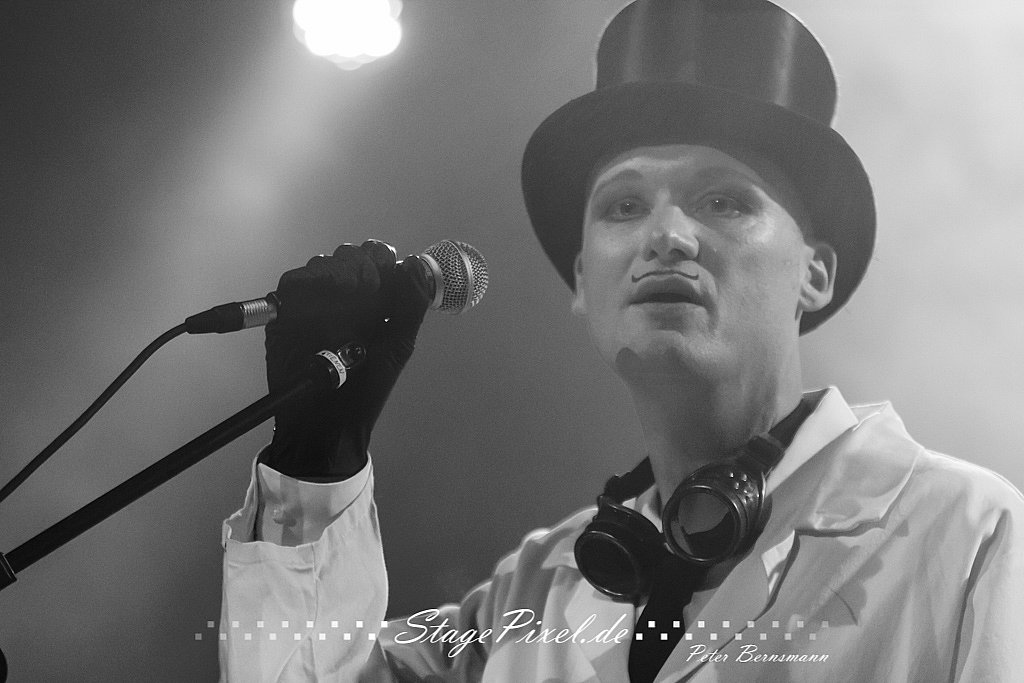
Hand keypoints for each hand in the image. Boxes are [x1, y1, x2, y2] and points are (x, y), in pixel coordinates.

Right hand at [261, 239, 431, 478]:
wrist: (327, 424)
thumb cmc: (367, 390)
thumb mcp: (397, 348)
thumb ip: (411, 306)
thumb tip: (414, 263)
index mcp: (375, 303)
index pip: (377, 260)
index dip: (381, 257)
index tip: (387, 269)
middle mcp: (345, 298)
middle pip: (349, 255)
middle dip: (360, 262)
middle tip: (368, 286)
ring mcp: (315, 304)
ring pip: (321, 264)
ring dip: (337, 271)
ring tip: (349, 295)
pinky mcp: (287, 314)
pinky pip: (291, 284)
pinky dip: (305, 281)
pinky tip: (322, 295)